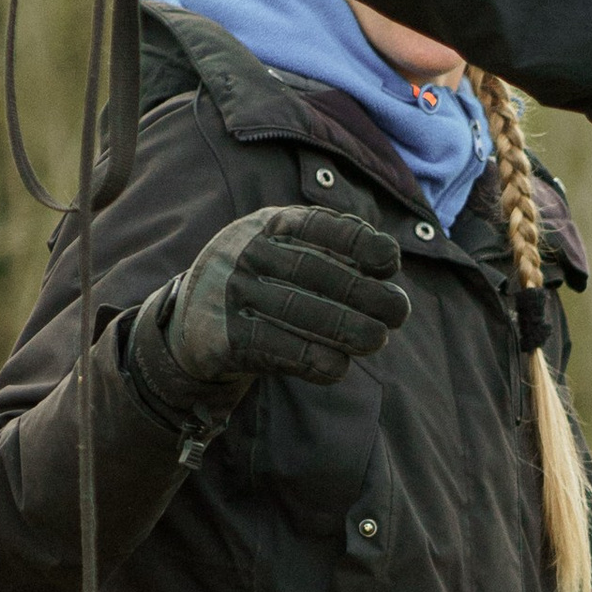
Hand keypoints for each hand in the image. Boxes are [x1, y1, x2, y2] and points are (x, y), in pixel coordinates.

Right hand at [130, 208, 409, 424]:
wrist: (193, 320)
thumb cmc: (263, 281)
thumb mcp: (289, 250)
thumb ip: (333, 251)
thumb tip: (388, 267)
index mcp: (270, 224)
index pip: (317, 226)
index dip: (357, 242)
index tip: (390, 262)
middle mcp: (246, 252)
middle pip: (312, 271)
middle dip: (362, 292)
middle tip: (398, 312)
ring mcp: (230, 292)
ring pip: (295, 310)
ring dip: (344, 328)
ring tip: (376, 340)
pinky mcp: (222, 336)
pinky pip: (272, 347)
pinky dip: (310, 358)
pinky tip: (339, 367)